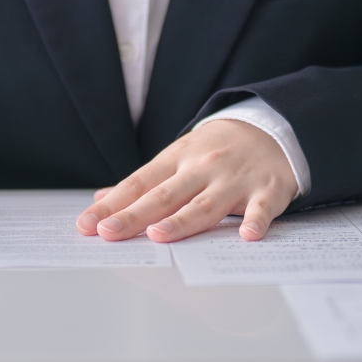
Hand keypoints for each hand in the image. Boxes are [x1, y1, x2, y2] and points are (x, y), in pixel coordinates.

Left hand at [75, 118, 295, 242]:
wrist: (273, 126)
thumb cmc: (218, 149)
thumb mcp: (178, 156)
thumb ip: (144, 182)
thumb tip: (102, 199)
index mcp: (177, 159)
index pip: (139, 184)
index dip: (113, 204)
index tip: (88, 224)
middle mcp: (202, 168)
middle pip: (165, 195)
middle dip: (135, 215)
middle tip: (109, 233)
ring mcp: (234, 179)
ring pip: (205, 204)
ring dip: (182, 221)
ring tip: (158, 235)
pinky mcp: (267, 190)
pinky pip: (262, 208)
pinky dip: (256, 220)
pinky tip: (247, 235)